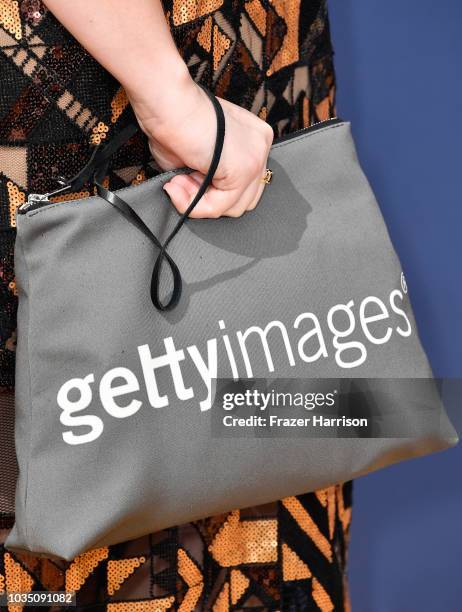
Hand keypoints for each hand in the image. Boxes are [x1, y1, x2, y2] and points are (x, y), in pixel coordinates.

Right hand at [128, 76, 273, 218]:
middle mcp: (260, 146)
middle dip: (209, 198)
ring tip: (177, 183)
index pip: (244, 184)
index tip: (183, 179)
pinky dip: (193, 204)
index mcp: (253, 137)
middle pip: (244, 199)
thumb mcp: (195, 155)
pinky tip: (176, 186)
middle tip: (180, 182)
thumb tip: (196, 198)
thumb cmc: (173, 117)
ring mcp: (255, 159)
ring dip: (198, 202)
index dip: (211, 189)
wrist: (167, 100)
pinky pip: (219, 206)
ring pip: (233, 207)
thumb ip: (204, 178)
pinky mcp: (242, 171)